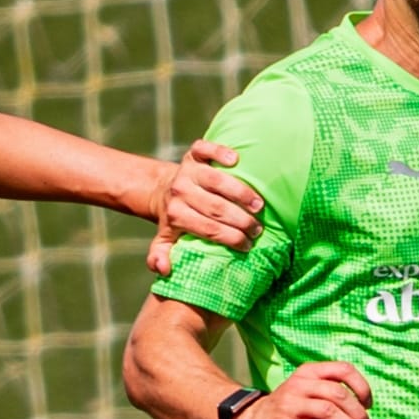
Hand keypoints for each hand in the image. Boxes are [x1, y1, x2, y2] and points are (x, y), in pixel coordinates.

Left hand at [146, 140, 264, 275]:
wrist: (164, 190)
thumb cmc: (175, 219)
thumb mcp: (164, 240)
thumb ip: (160, 256)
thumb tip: (163, 269)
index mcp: (174, 214)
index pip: (207, 229)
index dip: (230, 238)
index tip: (247, 245)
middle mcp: (179, 191)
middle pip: (215, 207)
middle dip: (240, 220)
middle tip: (257, 229)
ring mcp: (187, 170)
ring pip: (216, 180)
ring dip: (241, 192)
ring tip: (259, 205)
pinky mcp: (193, 153)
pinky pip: (207, 149)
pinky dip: (220, 152)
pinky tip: (236, 160)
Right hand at [235, 362, 374, 418]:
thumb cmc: (289, 409)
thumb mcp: (307, 391)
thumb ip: (331, 394)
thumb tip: (364, 412)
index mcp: (308, 372)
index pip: (343, 369)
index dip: (362, 387)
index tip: (368, 405)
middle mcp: (300, 385)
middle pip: (339, 394)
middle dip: (359, 414)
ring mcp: (291, 405)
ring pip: (331, 412)